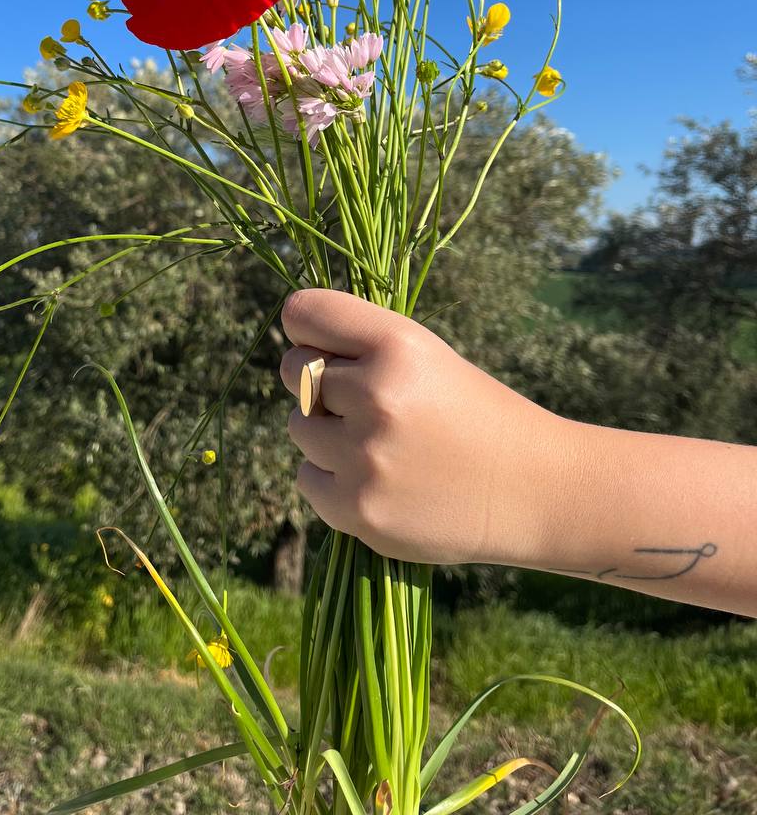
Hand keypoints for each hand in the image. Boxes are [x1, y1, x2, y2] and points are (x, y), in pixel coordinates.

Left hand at [280, 288, 565, 566]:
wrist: (531, 489)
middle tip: (364, 402)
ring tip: (381, 445)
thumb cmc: (473, 413)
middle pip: (294, 370)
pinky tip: (378, 479)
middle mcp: (375, 395)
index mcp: (397, 345)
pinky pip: (306, 477)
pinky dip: (332, 478)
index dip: (307, 328)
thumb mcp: (427, 357)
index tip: (322, 343)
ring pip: (298, 426)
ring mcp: (363, 457)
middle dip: (318, 383)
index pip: (303, 314)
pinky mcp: (356, 509)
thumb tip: (292, 348)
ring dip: (327, 434)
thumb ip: (359, 346)